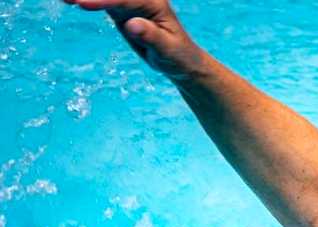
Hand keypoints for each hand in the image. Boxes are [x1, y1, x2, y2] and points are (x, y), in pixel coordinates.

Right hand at [63, 0, 202, 78]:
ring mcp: (130, 1)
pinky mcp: (121, 9)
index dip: (101, 0)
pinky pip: (101, 0)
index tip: (81, 3)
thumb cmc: (178, 56)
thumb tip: (132, 24)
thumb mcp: (168, 51)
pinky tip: (68, 1)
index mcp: (153, 2)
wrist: (181, 60)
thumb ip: (152, 37)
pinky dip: (86, 0)